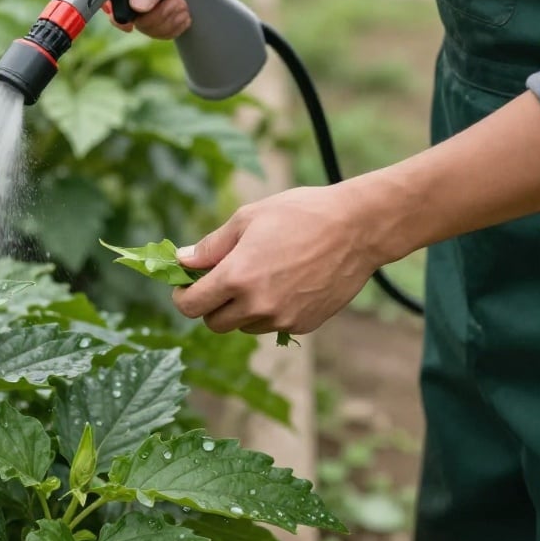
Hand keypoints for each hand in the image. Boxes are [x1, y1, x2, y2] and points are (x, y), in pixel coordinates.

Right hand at [116, 0, 249, 38]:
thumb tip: (137, 5)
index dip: (110, 3)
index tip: (126, 20)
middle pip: (122, 8)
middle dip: (149, 17)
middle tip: (176, 5)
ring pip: (141, 20)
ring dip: (163, 23)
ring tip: (184, 8)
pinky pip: (156, 23)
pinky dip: (171, 25)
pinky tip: (186, 14)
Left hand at [171, 183, 385, 336]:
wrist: (357, 228)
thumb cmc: (299, 214)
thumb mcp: (247, 219)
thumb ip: (211, 246)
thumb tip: (183, 260)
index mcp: (236, 277)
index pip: (190, 306)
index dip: (183, 296)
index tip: (186, 285)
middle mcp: (257, 305)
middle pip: (214, 323)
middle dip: (210, 304)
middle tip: (220, 281)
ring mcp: (282, 318)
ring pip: (244, 326)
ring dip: (240, 309)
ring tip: (258, 277)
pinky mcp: (303, 324)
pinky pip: (273, 326)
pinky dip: (268, 311)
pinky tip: (284, 283)